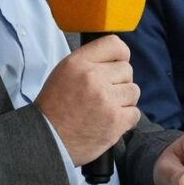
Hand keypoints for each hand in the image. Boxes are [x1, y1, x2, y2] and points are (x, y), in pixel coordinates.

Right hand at [35, 35, 140, 165]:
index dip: (121, 54)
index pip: (114, 44)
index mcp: (78, 63)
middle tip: (104, 94)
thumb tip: (117, 58)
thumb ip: (90, 62)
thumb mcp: (65, 72)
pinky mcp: (116, 121)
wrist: (48, 140)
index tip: (117, 64)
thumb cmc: (56, 107)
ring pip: (133, 91)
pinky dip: (126, 118)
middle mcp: (93, 77)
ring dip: (124, 100)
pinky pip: (135, 112)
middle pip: (127, 70)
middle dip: (119, 82)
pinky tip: (111, 121)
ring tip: (107, 108)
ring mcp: (106, 100)